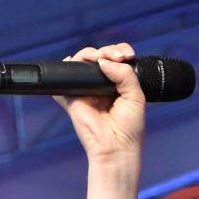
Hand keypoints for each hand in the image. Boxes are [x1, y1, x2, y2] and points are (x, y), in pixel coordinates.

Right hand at [55, 42, 145, 167]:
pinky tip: (71, 62)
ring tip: (101, 58)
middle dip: (108, 51)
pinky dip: (65, 68)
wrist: (116, 148)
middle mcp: (101, 85)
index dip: (120, 51)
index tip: (127, 55)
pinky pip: (62, 81)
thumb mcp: (136, 96)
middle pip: (99, 57)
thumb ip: (125, 74)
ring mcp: (86, 90)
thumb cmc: (129, 128)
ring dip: (90, 54)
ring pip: (82, 62)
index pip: (116, 59)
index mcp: (118, 84)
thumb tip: (104, 61)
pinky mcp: (72, 98)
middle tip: (117, 56)